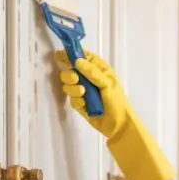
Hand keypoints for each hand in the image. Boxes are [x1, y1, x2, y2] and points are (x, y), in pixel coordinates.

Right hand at [52, 48, 175, 179]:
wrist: (118, 125)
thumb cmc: (117, 101)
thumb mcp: (107, 83)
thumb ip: (92, 72)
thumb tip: (77, 61)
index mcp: (97, 69)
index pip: (82, 57)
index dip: (71, 54)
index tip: (60, 55)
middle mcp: (88, 78)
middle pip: (69, 71)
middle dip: (69, 75)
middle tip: (75, 79)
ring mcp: (83, 91)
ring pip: (68, 85)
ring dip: (73, 89)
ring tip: (83, 93)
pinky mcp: (80, 104)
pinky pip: (71, 99)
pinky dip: (77, 101)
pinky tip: (85, 105)